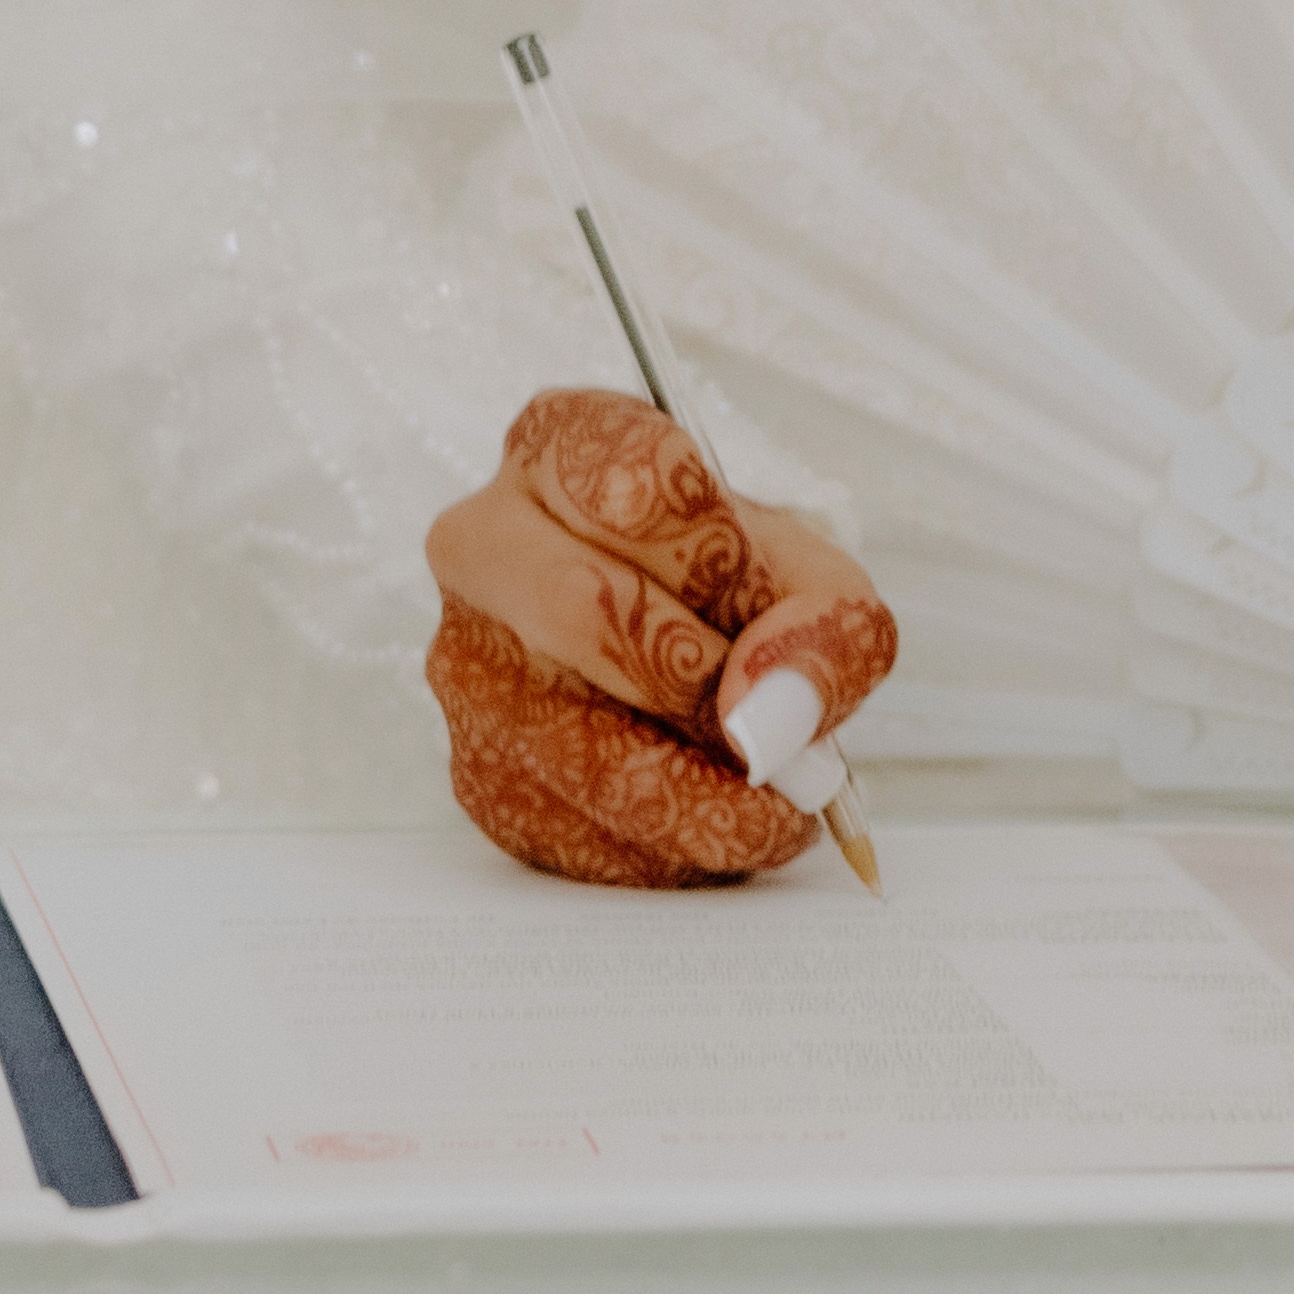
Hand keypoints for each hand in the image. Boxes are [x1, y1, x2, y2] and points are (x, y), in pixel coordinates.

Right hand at [424, 390, 894, 886]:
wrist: (685, 655)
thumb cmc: (738, 596)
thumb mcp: (814, 579)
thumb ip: (829, 625)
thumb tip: (760, 718)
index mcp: (560, 445)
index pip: (637, 483)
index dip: (723, 558)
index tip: (765, 609)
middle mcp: (483, 542)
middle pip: (585, 610)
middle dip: (700, 685)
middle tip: (773, 734)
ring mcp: (464, 662)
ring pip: (579, 748)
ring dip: (703, 796)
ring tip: (774, 806)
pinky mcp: (474, 771)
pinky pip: (573, 831)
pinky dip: (666, 848)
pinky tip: (713, 825)